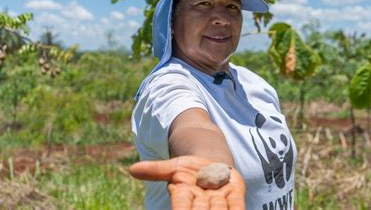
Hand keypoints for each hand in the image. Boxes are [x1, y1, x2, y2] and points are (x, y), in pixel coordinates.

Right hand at [129, 156, 245, 209]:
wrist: (213, 165)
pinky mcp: (235, 194)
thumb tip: (132, 170)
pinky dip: (237, 209)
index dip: (181, 209)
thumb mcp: (173, 166)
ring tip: (215, 208)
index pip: (180, 205)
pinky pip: (237, 205)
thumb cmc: (189, 170)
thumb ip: (155, 170)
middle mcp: (201, 201)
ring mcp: (218, 199)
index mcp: (183, 194)